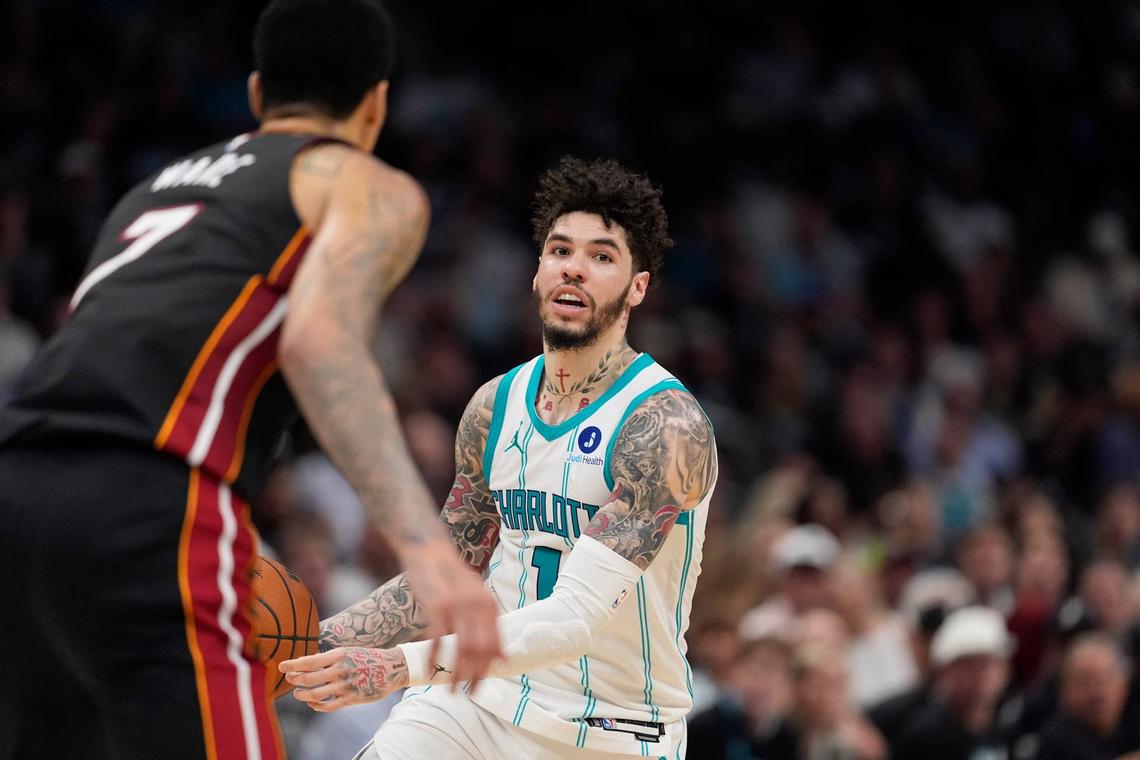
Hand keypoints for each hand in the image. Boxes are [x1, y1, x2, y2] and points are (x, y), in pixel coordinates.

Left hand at [280, 647, 408, 711]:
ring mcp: (345, 685)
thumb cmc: (367, 658)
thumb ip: (328, 658)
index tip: (281, 667)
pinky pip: (328, 706)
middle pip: (309, 678)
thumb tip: (305, 662)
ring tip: (298, 693)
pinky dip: (316, 706)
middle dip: (295, 679)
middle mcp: (340, 669)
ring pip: (315, 694)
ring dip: (302, 695)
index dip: (293, 664)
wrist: (392, 667)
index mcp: (339, 655)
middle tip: (289, 679)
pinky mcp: (351, 698)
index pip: (309, 661)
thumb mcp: (348, 651)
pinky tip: (312, 703)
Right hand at [403, 538, 501, 690]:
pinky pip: (437, 639)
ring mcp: (458, 605)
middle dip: (476, 676)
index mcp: (489, 604)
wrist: (430, 549)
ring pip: (462, 648)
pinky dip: (435, 657)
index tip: (481, 684)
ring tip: (452, 689)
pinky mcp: (437, 605)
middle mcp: (477, 605)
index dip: (489, 668)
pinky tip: (432, 669)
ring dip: (457, 673)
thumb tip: (503, 656)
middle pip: (481, 650)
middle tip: (469, 694)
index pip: (495, 644)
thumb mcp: (476, 596)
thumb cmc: (451, 577)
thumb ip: (489, 623)